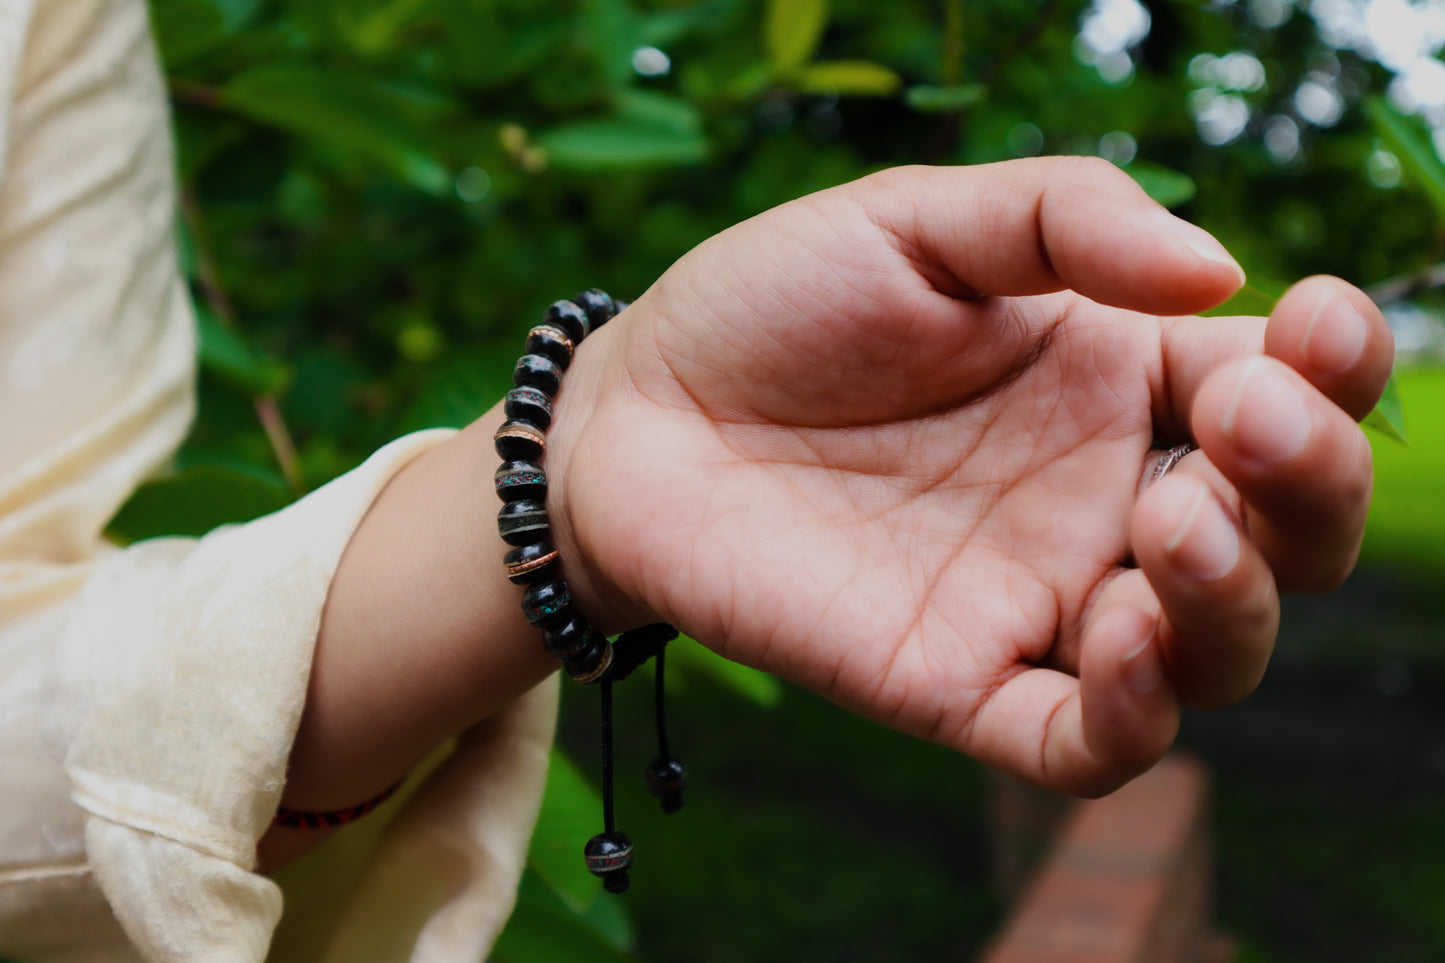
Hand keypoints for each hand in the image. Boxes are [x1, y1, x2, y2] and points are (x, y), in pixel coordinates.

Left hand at [547, 158, 1392, 795]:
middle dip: (1310, 486)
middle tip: (1243, 422)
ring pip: (1214, 652)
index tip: (1311, 325)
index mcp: (1111, 383)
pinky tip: (1120, 633)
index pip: (1282, 394)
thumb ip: (1065, 219)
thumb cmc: (773, 308)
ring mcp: (1033, 600)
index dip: (1334, 371)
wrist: (634, 415)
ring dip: (1237, 597)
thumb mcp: (919, 221)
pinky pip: (1086, 743)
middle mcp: (1097, 500)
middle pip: (1285, 536)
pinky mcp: (954, 685)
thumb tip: (1223, 271)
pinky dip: (1137, 712)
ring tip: (1170, 515)